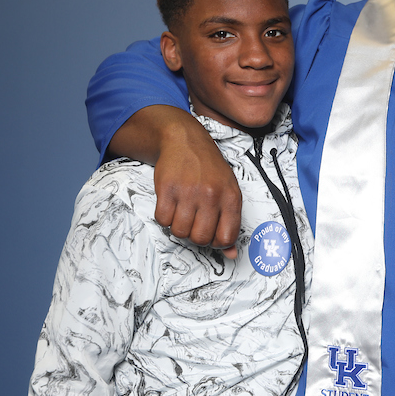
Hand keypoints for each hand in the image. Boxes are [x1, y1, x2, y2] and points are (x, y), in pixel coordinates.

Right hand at [154, 119, 241, 258]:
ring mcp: (189, 192)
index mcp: (230, 197)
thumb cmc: (209, 168)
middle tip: (194, 222)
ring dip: (178, 227)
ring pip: (180, 232)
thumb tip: (232, 254)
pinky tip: (171, 205)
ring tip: (182, 212)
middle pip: (201, 238)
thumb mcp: (228, 191)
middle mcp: (211, 195)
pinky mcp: (167, 188)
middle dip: (195, 236)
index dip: (216, 241)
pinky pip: (162, 219)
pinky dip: (164, 217)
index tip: (211, 233)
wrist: (186, 141)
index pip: (226, 237)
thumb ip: (230, 223)